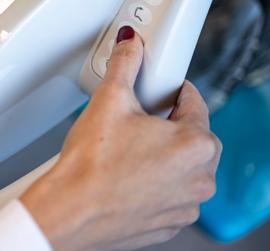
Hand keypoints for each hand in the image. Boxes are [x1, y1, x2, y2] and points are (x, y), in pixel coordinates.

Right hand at [21, 27, 221, 250]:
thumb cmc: (90, 165)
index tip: (162, 88)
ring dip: (167, 154)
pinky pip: (172, 194)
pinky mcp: (168, 224)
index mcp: (195, 145)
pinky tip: (128, 173)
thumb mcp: (109, 100)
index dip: (175, 90)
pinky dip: (157, 182)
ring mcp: (185, 206)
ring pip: (185, 167)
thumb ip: (124, 65)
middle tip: (141, 117)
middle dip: (172, 123)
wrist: (69, 211)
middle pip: (195, 136)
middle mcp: (200, 179)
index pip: (196, 102)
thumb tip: (129, 45)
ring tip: (130, 147)